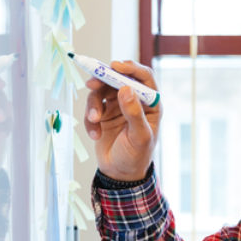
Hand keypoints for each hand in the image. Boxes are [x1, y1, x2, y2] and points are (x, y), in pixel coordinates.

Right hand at [83, 60, 160, 181]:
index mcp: (150, 103)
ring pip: (101, 92)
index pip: (144, 77)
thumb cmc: (136, 156)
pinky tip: (94, 134)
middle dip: (104, 79)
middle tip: (92, 83)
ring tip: (94, 120)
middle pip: (118, 79)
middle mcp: (134, 101)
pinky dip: (90, 119)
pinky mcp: (103, 114)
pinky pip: (92, 107)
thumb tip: (125, 88)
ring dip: (94, 105)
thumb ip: (134, 113)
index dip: (130, 68)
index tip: (115, 66)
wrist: (119, 174)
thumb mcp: (139, 136)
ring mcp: (117, 106)